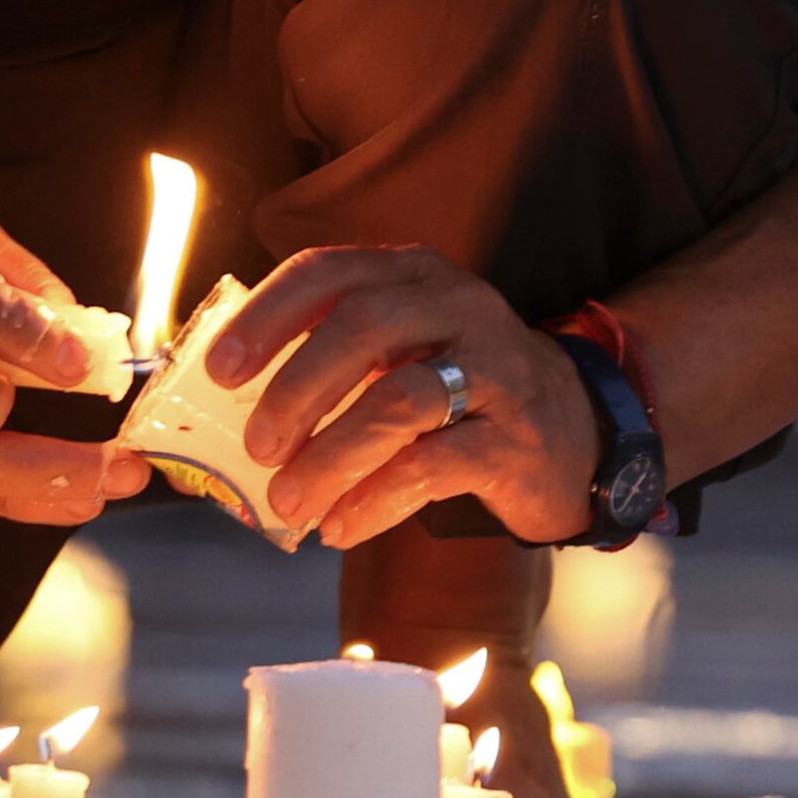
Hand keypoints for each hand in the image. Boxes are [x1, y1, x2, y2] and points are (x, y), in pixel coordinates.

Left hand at [213, 247, 598, 549]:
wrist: (575, 431)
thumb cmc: (460, 390)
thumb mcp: (403, 349)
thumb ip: (332, 359)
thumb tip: (227, 409)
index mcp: (413, 276)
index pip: (328, 272)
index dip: (267, 317)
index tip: (221, 371)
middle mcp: (458, 307)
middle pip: (363, 329)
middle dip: (296, 390)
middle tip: (258, 448)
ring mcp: (495, 370)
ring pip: (399, 401)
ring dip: (331, 458)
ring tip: (289, 502)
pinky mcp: (516, 438)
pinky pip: (435, 466)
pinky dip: (376, 500)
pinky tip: (341, 526)